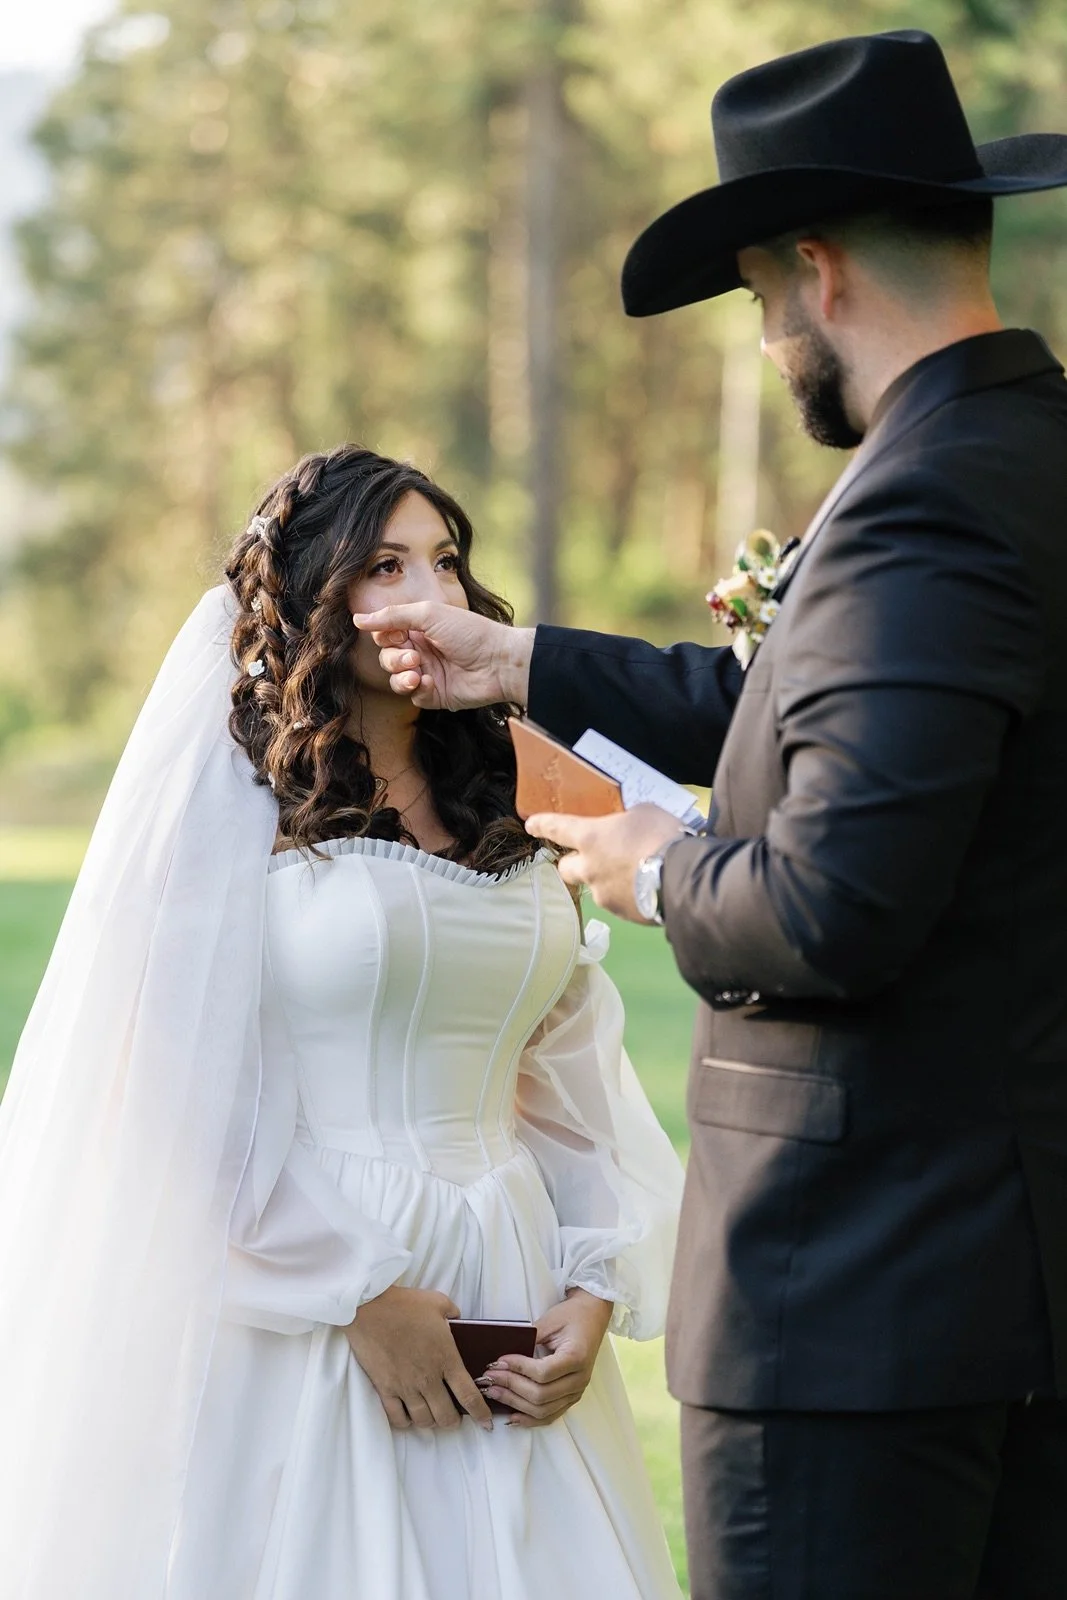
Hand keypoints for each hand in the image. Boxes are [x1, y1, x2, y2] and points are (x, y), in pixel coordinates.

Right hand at [345, 1285, 493, 1431]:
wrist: (369, 1308)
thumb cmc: (404, 1304)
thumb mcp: (438, 1302)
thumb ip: (453, 1313)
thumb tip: (457, 1318)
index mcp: (446, 1358)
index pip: (469, 1395)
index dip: (480, 1413)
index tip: (485, 1422)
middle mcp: (428, 1378)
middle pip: (446, 1416)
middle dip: (453, 1421)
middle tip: (453, 1416)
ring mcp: (405, 1386)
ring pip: (423, 1421)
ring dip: (431, 1422)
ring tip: (432, 1415)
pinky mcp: (385, 1389)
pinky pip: (397, 1418)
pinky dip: (405, 1422)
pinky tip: (408, 1416)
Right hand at [352, 602, 534, 711]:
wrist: (498, 662)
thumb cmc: (469, 632)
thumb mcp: (428, 614)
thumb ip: (392, 616)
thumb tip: (357, 619)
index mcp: (419, 628)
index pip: (385, 634)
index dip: (385, 636)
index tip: (397, 635)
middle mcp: (421, 650)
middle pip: (387, 657)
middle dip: (394, 659)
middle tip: (413, 657)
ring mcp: (428, 673)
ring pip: (396, 679)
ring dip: (401, 676)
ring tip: (419, 672)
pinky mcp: (435, 695)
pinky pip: (413, 696)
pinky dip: (418, 690)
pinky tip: (432, 683)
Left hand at [478, 1288, 613, 1427]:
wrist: (593, 1317)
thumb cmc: (572, 1315)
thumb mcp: (550, 1320)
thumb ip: (529, 1339)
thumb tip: (503, 1358)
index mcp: (577, 1357)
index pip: (542, 1373)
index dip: (518, 1368)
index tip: (498, 1361)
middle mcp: (579, 1379)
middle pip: (540, 1395)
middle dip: (511, 1387)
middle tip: (489, 1378)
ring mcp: (577, 1392)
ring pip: (543, 1410)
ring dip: (515, 1404)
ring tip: (494, 1393)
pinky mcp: (571, 1397)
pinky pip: (550, 1415)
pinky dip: (529, 1419)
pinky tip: (512, 1415)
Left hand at [523, 803, 685, 921]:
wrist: (682, 880)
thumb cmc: (660, 836)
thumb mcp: (645, 813)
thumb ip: (628, 819)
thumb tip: (630, 827)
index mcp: (591, 838)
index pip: (557, 828)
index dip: (543, 824)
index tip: (531, 825)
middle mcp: (590, 869)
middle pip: (566, 869)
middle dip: (573, 864)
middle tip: (588, 859)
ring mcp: (604, 896)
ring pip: (597, 887)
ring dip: (607, 881)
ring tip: (634, 874)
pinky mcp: (623, 915)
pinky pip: (620, 903)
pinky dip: (628, 896)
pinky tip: (647, 889)